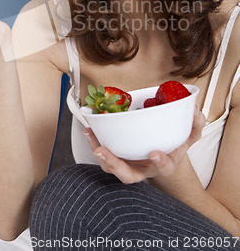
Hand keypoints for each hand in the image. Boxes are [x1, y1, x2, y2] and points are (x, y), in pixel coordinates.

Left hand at [83, 105, 205, 182]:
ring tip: (91, 135)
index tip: (154, 153)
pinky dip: (95, 142)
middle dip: (114, 165)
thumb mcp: (188, 135)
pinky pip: (104, 155)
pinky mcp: (117, 158)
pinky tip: (90, 129)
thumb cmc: (173, 144)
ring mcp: (128, 165)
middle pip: (128, 176)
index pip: (164, 168)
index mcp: (163, 164)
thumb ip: (194, 125)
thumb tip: (196, 111)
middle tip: (103, 151)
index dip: (160, 162)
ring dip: (99, 152)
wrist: (162, 152)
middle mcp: (143, 169)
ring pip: (111, 167)